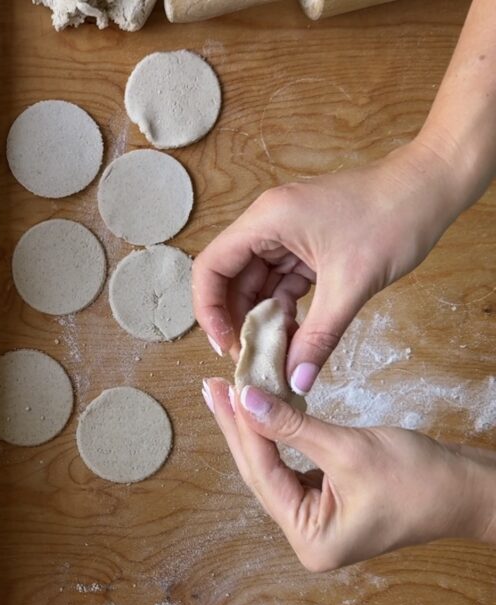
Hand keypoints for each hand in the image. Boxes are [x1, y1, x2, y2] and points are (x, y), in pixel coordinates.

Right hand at [192, 138, 466, 394]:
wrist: (433, 187)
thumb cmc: (394, 218)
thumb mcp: (352, 285)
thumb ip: (319, 336)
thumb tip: (297, 380)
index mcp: (266, 220)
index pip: (211, 267)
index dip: (209, 310)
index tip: (224, 345)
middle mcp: (268, 223)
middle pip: (230, 277)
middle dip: (237, 320)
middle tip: (251, 358)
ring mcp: (287, 231)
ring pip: (257, 282)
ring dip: (263, 317)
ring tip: (273, 353)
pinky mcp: (306, 241)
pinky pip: (282, 280)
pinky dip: (285, 307)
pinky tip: (294, 334)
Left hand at [202, 378, 495, 570]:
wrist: (470, 490)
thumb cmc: (420, 477)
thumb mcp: (348, 449)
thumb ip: (291, 426)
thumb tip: (244, 399)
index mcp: (311, 539)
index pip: (263, 474)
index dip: (240, 428)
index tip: (220, 390)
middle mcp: (306, 537)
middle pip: (261, 473)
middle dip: (238, 428)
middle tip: (212, 388)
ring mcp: (314, 521)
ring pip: (272, 467)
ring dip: (252, 430)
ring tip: (226, 392)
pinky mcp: (324, 502)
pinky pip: (290, 465)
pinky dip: (276, 436)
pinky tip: (256, 410)